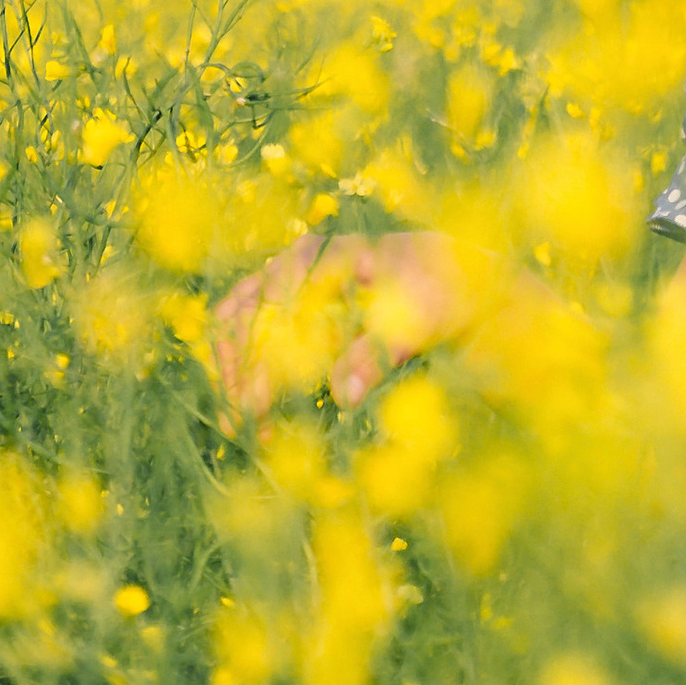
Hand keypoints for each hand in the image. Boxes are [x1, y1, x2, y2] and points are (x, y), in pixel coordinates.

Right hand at [209, 231, 473, 418]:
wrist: (447, 282)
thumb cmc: (434, 293)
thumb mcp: (415, 323)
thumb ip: (376, 356)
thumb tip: (344, 397)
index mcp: (323, 258)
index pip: (269, 304)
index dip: (257, 354)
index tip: (254, 399)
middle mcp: (295, 268)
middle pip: (246, 319)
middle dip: (239, 374)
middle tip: (242, 423)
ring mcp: (290, 290)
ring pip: (242, 332)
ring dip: (238, 379)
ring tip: (242, 427)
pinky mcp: (295, 315)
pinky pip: (259, 345)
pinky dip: (255, 380)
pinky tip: (258, 419)